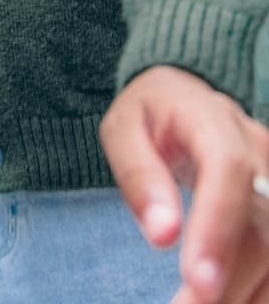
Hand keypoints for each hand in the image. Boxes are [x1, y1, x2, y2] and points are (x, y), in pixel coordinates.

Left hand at [100, 65, 268, 303]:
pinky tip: (221, 301)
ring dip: (242, 293)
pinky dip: (254, 290)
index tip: (197, 283)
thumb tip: (162, 235)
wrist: (183, 96)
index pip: (229, 168)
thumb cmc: (149, 114)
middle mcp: (257, 145)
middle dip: (227, 280)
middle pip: (261, 222)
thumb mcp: (124, 130)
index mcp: (211, 116)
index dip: (218, 227)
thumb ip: (140, 175)